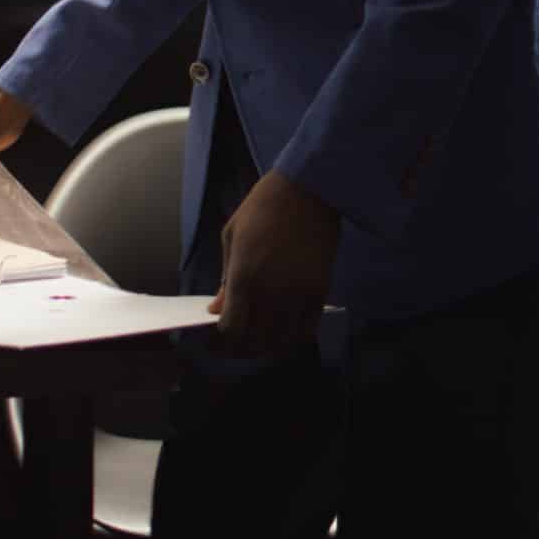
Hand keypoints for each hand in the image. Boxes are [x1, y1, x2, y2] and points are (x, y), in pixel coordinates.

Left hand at [209, 169, 340, 358]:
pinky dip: (296, 337)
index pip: (231, 328)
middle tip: (238, 347)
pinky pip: (308, 328)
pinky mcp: (319, 290)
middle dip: (243, 349)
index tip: (219, 342)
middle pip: (255, 340)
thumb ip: (226, 277)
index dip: (222, 341)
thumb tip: (218, 308)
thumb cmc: (262, 206)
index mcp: (243, 277)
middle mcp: (270, 292)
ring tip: (262, 342)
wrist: (308, 189)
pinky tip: (287, 333)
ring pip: (282, 340)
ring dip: (269, 346)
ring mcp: (297, 293)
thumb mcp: (232, 236)